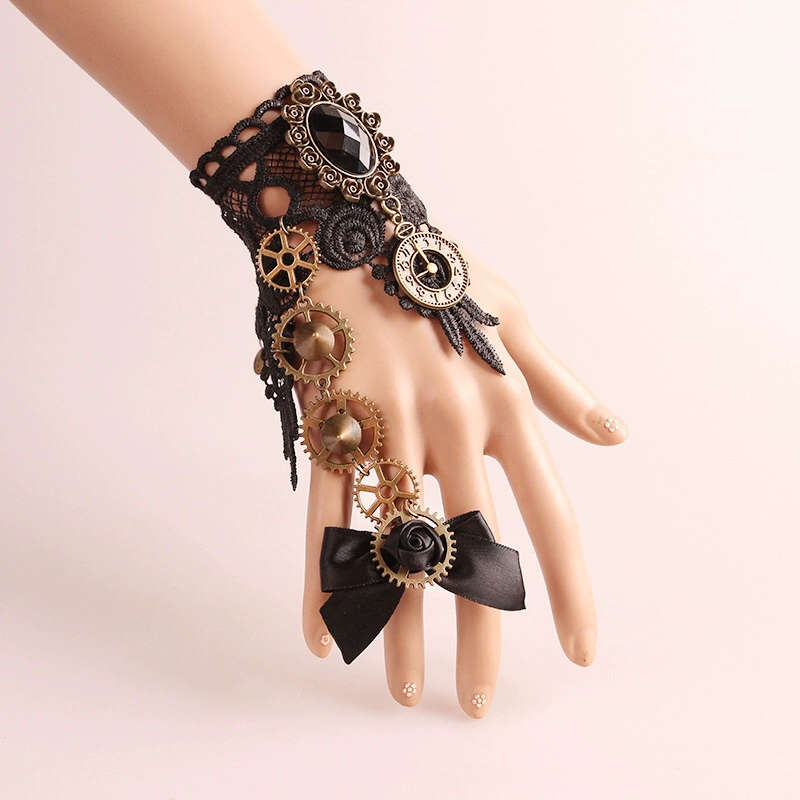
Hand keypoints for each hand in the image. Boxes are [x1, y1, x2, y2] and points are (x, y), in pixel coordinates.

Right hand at [295, 245, 626, 717]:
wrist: (348, 231)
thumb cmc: (436, 271)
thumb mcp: (512, 316)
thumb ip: (560, 384)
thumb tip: (616, 436)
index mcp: (502, 405)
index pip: (551, 515)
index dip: (571, 589)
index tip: (582, 650)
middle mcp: (449, 426)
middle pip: (471, 550)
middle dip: (479, 638)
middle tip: (479, 704)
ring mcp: (383, 428)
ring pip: (394, 546)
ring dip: (398, 628)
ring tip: (404, 692)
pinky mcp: (326, 428)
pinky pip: (324, 515)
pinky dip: (321, 578)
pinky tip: (323, 637)